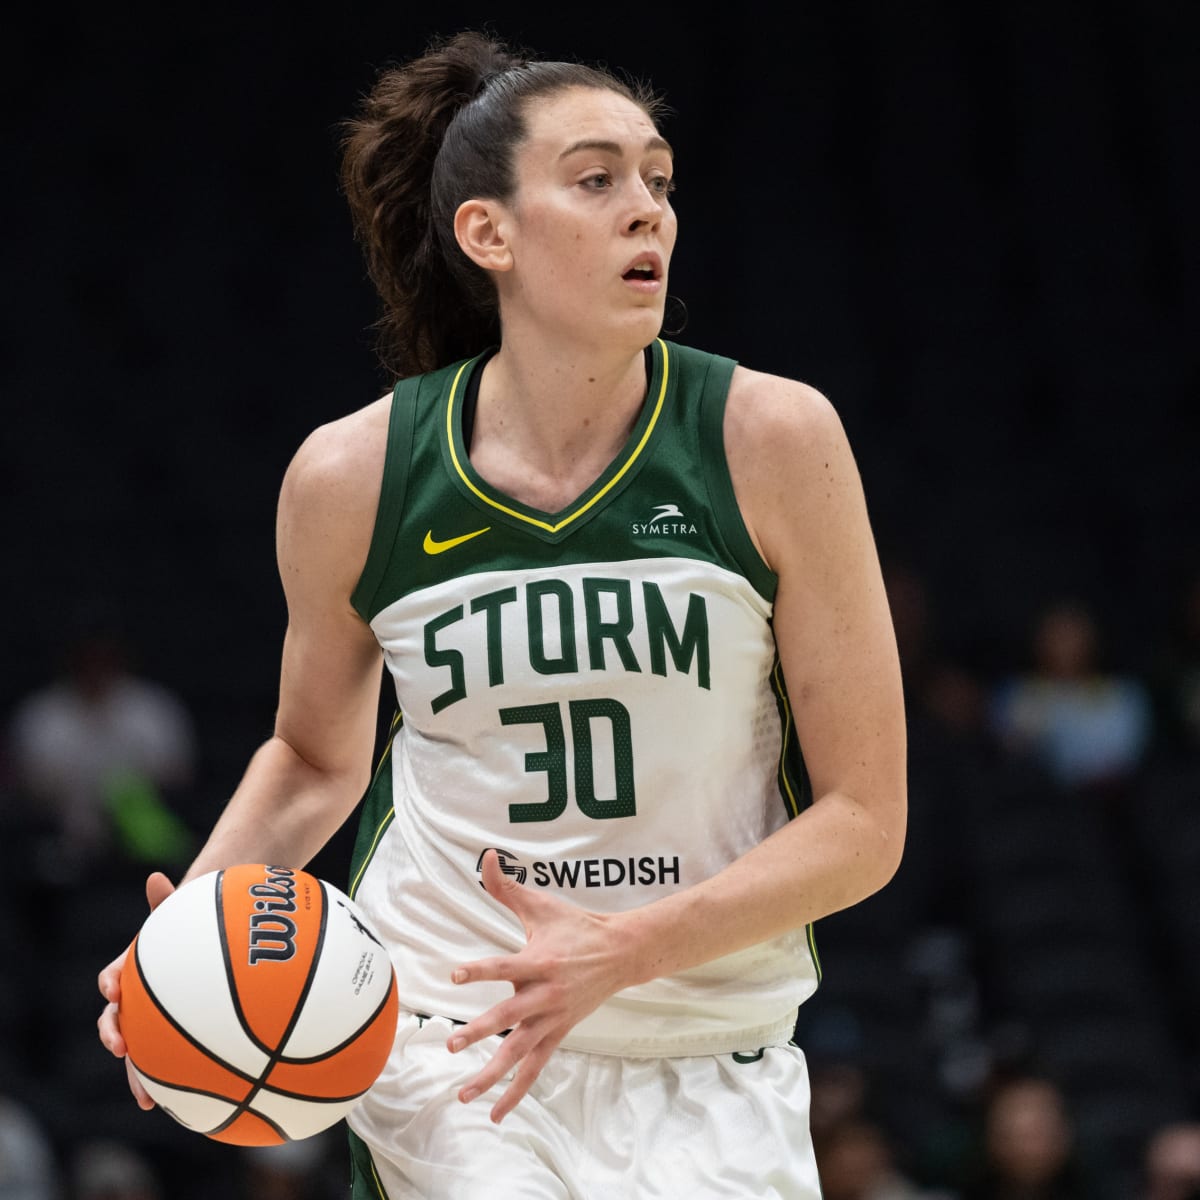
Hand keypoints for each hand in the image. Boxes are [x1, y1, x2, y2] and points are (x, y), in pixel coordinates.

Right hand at [96, 871, 175, 1108]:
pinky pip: (170, 1061)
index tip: (114, 988)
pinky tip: (188, 1101)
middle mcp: (138, 998)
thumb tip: (154, 877)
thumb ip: (168, 903)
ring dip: (138, 1074)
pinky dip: (174, 1081)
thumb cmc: (191, 928)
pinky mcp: (173, 1038)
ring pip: (140, 1050)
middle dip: (115, 1036)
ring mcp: (154, 1020)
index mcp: (136, 970)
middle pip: (117, 1021)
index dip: (112, 982)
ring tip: (146, 1097)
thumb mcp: (182, 915)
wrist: (206, 945)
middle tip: (121, 1046)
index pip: (114, 977)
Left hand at [447, 849, 634, 1122]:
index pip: (504, 966)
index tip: (455, 974)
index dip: (480, 970)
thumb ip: (508, 887)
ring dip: (491, 1074)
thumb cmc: (576, 927)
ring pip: (519, 1052)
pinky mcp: (558, 1034)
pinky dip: (516, 1092)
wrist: (621, 954)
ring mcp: (552, 1019)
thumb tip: (485, 856)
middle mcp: (544, 994)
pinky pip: (534, 1068)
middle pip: (509, 1017)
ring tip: (463, 1092)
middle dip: (481, 1031)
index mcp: (538, 961)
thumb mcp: (542, 906)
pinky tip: (495, 1113)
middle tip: (453, 1043)